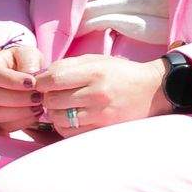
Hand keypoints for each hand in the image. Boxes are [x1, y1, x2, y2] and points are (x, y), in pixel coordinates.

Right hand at [0, 44, 44, 131]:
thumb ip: (29, 60)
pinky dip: (20, 122)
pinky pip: (2, 125)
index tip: (32, 83)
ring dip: (19, 112)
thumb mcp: (28, 53)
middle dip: (18, 99)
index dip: (13, 81)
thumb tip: (31, 77)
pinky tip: (35, 114)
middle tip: (39, 97)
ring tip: (38, 106)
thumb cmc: (23, 62)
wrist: (20, 74)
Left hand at [35, 54, 169, 135]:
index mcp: (95, 72)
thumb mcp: (98, 60)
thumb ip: (68, 64)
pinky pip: (69, 132)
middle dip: (47, 97)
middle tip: (54, 94)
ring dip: (54, 113)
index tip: (42, 82)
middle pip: (52, 100)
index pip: (53, 79)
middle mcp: (97, 93)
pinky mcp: (102, 128)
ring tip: (63, 106)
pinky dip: (64, 125)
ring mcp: (100, 113)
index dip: (40, 82)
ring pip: (58, 118)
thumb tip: (41, 75)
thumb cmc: (120, 73)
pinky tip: (70, 117)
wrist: (151, 90)